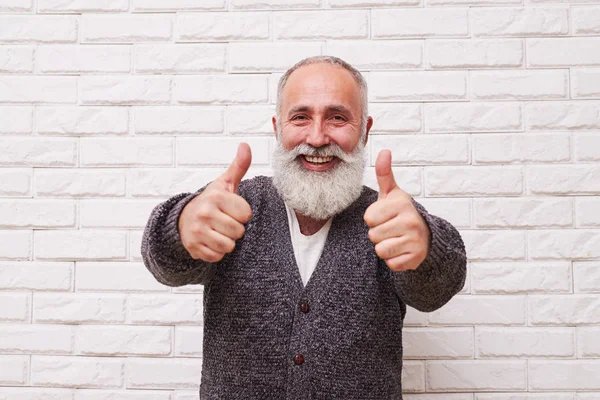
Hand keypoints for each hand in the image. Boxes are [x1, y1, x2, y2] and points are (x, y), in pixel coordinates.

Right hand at [179, 143, 252, 261]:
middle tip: (223, 221)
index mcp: (215, 197)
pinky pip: (217, 256)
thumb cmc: (211, 201)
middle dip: (234, 228)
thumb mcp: (225, 183)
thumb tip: (245, 145)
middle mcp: (204, 214)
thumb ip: (239, 166)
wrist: (183, 219)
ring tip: (217, 231)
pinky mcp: (193, 248)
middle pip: (239, 232)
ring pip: (229, 246)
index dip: (241, 213)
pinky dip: (216, 252)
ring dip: (227, 241)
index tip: (231, 209)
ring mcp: (197, 232)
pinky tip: (209, 240)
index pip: (246, 214)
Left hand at [364, 150, 429, 271]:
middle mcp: (410, 221)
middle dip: (379, 234)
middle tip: (392, 229)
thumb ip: (384, 173)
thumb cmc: (401, 213)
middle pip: (373, 235)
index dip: (374, 219)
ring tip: (396, 239)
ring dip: (385, 247)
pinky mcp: (415, 258)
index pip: (368, 218)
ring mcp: (414, 240)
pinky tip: (402, 250)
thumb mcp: (392, 193)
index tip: (386, 216)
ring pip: (380, 250)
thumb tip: (384, 151)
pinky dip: (394, 260)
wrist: (425, 236)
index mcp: (401, 204)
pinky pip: (390, 264)